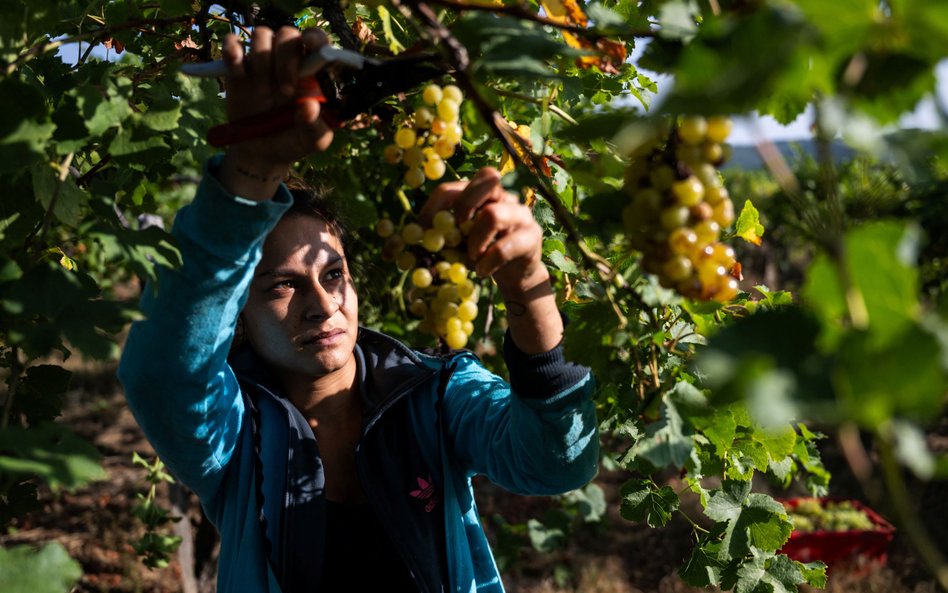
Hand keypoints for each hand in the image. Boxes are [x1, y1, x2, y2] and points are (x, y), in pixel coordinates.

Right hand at [218, 27, 333, 197]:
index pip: (317, 41)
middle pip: (287, 34)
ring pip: (261, 34)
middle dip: (287, 57)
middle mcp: (288, 62)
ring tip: (264, 88)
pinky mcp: (237, 69)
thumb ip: (316, 127)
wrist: (262, 153)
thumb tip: (310, 106)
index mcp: (313, 73)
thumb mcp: (312, 142)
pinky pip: (232, 44)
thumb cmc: (294, 140)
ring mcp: (262, 64)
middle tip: (287, 90)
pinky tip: (238, 70)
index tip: (311, 46)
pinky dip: (232, 50)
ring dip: (263, 56)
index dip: (315, 38)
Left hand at [420, 168, 548, 297]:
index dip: (433, 208)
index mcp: (480, 194)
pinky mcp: (532, 236)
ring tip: (471, 258)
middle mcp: (503, 196)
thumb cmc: (482, 255)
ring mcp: (520, 213)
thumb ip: (440, 237)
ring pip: (493, 214)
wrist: (515, 276)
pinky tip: (482, 271)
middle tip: (455, 230)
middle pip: (486, 178)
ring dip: (475, 240)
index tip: (423, 231)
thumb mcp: (458, 244)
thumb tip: (407, 241)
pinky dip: (488, 261)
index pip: (452, 188)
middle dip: (463, 204)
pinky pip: (505, 246)